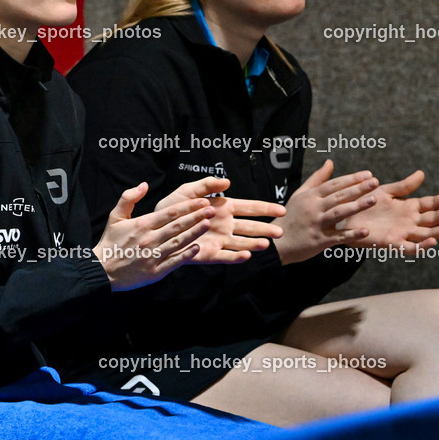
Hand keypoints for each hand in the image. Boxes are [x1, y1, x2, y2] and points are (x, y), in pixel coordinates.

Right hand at [94, 182, 214, 290]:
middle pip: (178, 225)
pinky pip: (174, 261)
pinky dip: (186, 254)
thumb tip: (144, 184)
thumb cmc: (110, 242)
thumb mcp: (115, 217)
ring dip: (195, 232)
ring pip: (179, 242)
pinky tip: (197, 247)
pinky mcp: (155, 271)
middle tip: (211, 209)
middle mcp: (150, 239)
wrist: (101, 270)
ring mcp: (153, 255)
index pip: (170, 212)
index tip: (202, 201)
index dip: (188, 206)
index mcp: (142, 224)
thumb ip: (129, 198)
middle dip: (197, 216)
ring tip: (208, 224)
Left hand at [156, 177, 285, 263]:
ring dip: (253, 244)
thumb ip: (207, 184)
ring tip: (266, 244)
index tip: (282, 209)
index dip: (266, 208)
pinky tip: (247, 256)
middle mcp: (225, 225)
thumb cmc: (173, 207)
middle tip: (280, 232)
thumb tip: (227, 181)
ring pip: (241, 242)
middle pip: (250, 226)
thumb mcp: (188, 190)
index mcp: (224, 208)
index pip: (250, 207)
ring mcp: (219, 240)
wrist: (156, 226)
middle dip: (265, 228)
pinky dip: (236, 257)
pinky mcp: (209, 254)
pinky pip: (225, 256)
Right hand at [272, 160, 378, 264]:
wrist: (278, 242)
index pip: (334, 184)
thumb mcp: (300, 194)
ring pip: (339, 213)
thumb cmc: (291, 216)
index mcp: (310, 196)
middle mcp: (314, 208)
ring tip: (374, 200)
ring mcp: (317, 224)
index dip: (351, 178)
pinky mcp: (320, 240)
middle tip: (375, 182)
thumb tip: (330, 162)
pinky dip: (352, 234)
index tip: (368, 174)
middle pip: (339, 196)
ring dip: (357, 206)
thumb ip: (317, 178)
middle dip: (358, 188)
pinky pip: (338, 236)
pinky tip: (366, 231)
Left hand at [341, 170, 438, 253]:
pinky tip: (432, 241)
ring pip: (426, 234)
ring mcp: (402, 233)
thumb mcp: (386, 191)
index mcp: (408, 208)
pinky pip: (409, 247)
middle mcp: (408, 222)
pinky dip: (422, 246)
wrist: (343, 215)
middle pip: (432, 219)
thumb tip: (422, 174)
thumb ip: (404, 186)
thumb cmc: (364, 202)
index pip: (430, 204)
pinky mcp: (391, 243)